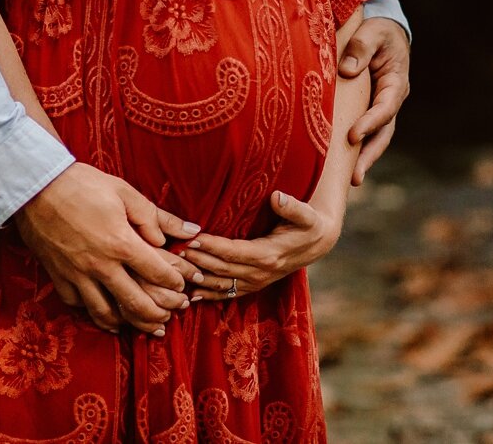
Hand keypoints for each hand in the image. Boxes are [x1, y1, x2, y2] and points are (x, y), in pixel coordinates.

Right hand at [10, 163, 203, 334]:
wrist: (35, 187)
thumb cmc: (82, 184)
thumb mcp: (124, 192)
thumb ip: (156, 216)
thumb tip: (189, 230)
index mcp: (120, 243)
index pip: (157, 272)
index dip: (176, 282)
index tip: (185, 286)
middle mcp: (100, 266)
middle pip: (136, 303)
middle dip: (160, 314)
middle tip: (173, 315)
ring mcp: (77, 275)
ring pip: (107, 313)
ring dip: (131, 323)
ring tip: (147, 326)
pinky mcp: (59, 278)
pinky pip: (79, 306)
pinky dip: (96, 315)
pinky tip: (109, 316)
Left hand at [183, 192, 339, 301]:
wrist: (317, 244)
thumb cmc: (309, 224)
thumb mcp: (307, 214)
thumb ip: (292, 207)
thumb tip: (278, 197)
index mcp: (269, 254)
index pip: (234, 251)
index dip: (212, 246)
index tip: (192, 238)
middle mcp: (261, 272)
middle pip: (222, 268)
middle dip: (197, 260)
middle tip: (174, 251)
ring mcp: (257, 282)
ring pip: (222, 284)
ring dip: (198, 278)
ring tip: (176, 270)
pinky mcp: (254, 285)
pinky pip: (228, 293)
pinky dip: (209, 295)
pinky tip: (191, 295)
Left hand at [339, 17, 409, 182]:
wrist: (384, 34)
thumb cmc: (378, 31)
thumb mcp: (373, 31)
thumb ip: (362, 46)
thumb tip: (346, 70)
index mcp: (396, 83)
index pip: (385, 108)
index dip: (370, 123)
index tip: (352, 137)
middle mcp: (391, 101)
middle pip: (383, 133)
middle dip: (369, 155)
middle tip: (354, 176)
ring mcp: (380, 109)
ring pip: (375, 139)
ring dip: (364, 159)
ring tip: (350, 181)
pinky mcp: (367, 112)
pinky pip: (363, 133)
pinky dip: (354, 149)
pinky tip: (338, 166)